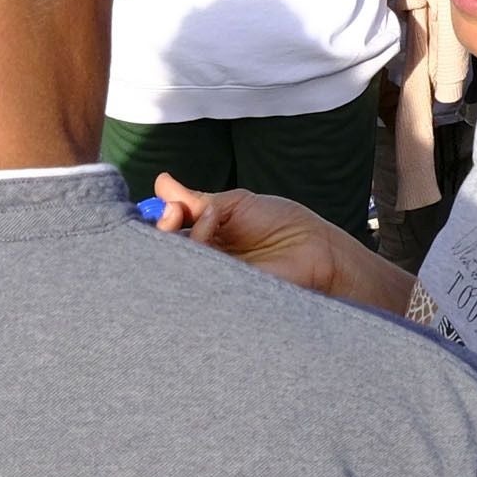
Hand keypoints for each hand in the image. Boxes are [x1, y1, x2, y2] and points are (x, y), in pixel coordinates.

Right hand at [147, 177, 409, 313]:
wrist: (315, 250)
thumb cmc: (280, 224)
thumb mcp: (234, 204)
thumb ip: (197, 200)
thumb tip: (161, 182)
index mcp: (204, 235)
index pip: (168, 229)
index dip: (162, 217)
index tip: (171, 205)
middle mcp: (202, 259)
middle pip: (164, 249)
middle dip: (162, 228)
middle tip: (172, 214)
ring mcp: (209, 278)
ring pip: (175, 264)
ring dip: (181, 237)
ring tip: (200, 218)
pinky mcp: (218, 294)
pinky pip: (193, 279)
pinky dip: (196, 251)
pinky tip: (205, 236)